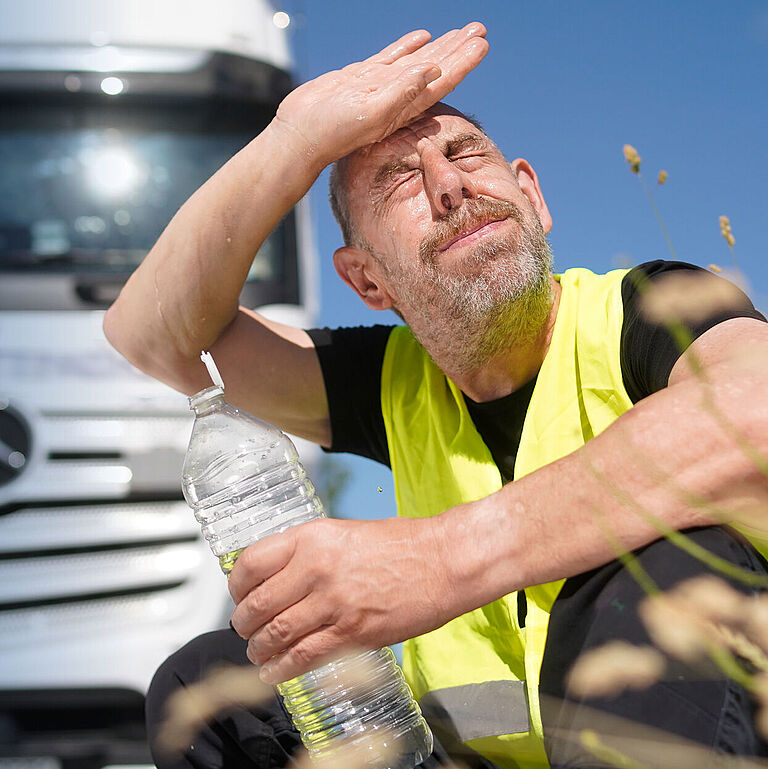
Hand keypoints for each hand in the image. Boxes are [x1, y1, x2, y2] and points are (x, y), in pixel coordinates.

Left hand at [228, 516, 455, 682]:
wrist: (443, 561)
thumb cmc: (403, 543)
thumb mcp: (345, 531)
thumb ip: (310, 551)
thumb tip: (281, 573)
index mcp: (312, 537)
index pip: (251, 563)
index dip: (236, 585)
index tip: (238, 595)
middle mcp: (315, 568)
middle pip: (256, 604)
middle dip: (243, 623)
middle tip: (245, 628)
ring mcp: (333, 603)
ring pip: (274, 634)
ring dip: (258, 649)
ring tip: (257, 653)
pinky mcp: (351, 633)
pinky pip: (302, 657)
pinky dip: (281, 670)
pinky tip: (273, 673)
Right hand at [271, 23, 487, 170]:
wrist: (299, 137)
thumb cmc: (332, 132)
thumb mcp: (370, 112)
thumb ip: (401, 92)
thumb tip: (431, 70)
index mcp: (403, 107)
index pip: (441, 80)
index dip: (462, 62)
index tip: (481, 44)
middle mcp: (396, 97)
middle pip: (435, 68)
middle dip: (458, 49)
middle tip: (479, 29)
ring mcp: (378, 87)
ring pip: (417, 60)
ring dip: (440, 46)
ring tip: (461, 31)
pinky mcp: (360, 79)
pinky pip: (391, 57)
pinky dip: (408, 46)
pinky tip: (422, 36)